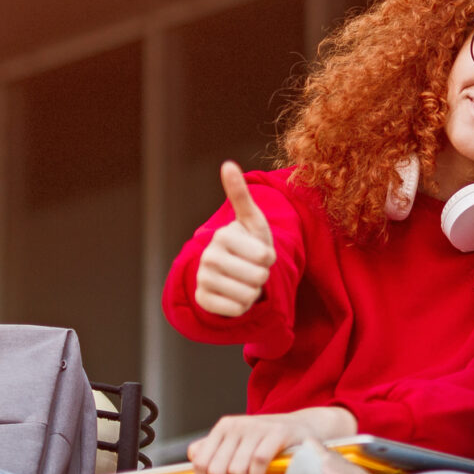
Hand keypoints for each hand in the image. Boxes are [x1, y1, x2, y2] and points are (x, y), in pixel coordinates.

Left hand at [188, 412, 305, 473]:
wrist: (304, 427)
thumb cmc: (268, 440)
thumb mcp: (238, 441)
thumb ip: (214, 448)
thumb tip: (193, 456)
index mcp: (224, 426)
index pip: (200, 462)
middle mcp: (237, 424)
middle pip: (217, 470)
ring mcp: (257, 428)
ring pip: (237, 470)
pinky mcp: (277, 433)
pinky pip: (257, 464)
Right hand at [194, 162, 274, 318]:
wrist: (231, 272)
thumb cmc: (248, 244)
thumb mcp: (251, 221)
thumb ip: (240, 195)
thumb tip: (227, 164)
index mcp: (223, 236)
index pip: (266, 257)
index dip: (270, 258)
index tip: (258, 252)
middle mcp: (208, 257)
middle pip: (258, 277)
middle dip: (262, 276)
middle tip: (251, 269)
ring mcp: (203, 279)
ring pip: (248, 295)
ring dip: (253, 291)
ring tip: (244, 280)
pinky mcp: (203, 300)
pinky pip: (237, 310)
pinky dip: (242, 306)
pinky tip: (234, 295)